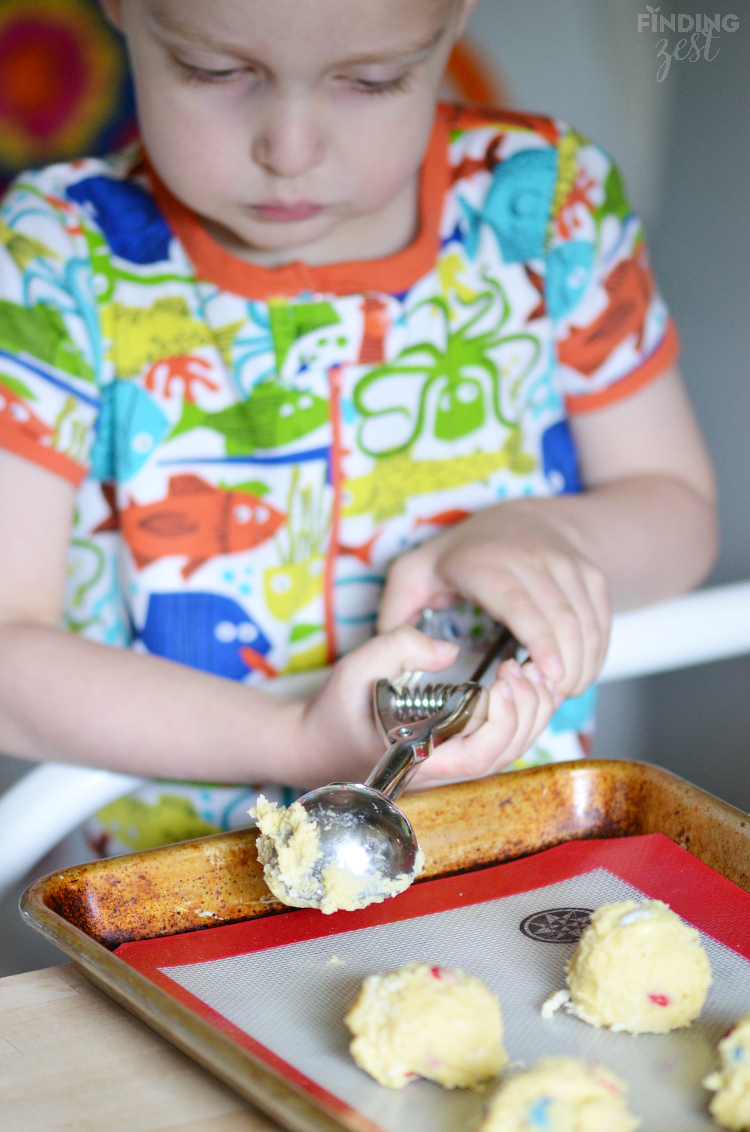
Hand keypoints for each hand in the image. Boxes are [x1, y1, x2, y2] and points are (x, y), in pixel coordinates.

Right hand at [293, 625, 554, 791]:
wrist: (315, 745)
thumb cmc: (334, 711)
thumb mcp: (356, 667)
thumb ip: (397, 647)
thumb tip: (448, 650)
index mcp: (420, 760)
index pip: (479, 755)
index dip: (503, 719)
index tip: (502, 678)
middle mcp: (442, 771)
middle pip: (506, 754)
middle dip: (526, 710)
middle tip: (522, 667)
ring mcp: (451, 766)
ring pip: (510, 752)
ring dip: (530, 714)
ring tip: (530, 672)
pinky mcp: (454, 754)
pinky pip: (499, 744)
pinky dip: (521, 717)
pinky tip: (524, 686)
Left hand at [378, 502, 610, 699]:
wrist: (523, 516)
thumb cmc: (463, 553)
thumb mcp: (415, 572)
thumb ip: (395, 610)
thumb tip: (393, 650)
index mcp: (487, 563)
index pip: (521, 605)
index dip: (540, 642)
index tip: (546, 676)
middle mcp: (534, 559)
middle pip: (561, 620)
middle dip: (564, 666)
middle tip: (550, 699)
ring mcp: (568, 565)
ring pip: (586, 621)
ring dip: (582, 663)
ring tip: (562, 692)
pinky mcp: (591, 575)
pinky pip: (602, 619)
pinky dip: (595, 652)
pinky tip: (578, 673)